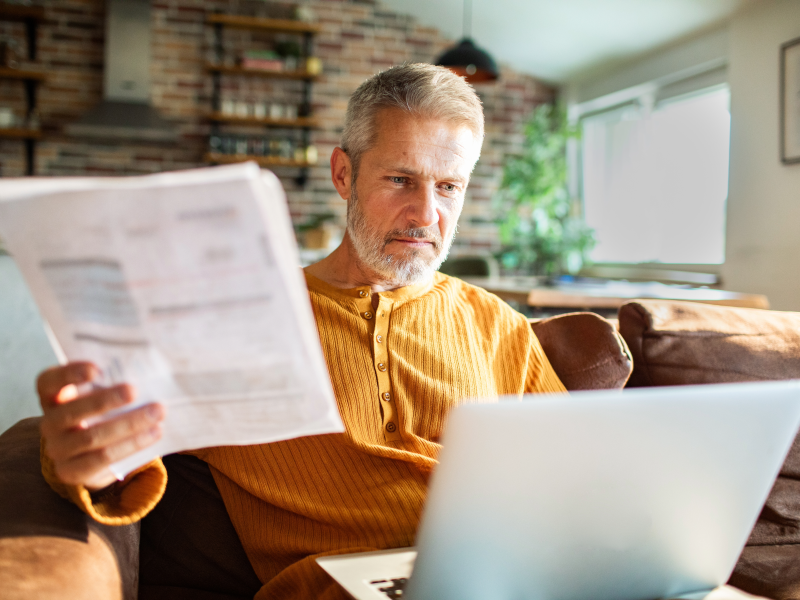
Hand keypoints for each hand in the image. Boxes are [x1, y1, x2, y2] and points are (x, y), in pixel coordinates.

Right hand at [38, 362, 163, 491]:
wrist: (96, 452)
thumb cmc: (104, 411)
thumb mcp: (102, 393)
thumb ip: (114, 381)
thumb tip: (147, 370)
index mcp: (52, 396)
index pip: (49, 382)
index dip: (70, 374)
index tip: (97, 369)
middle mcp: (49, 422)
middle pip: (72, 411)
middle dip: (106, 400)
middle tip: (134, 390)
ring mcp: (58, 449)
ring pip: (91, 437)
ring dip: (128, 424)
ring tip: (157, 412)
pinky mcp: (72, 471)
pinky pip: (102, 459)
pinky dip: (132, 445)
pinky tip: (154, 432)